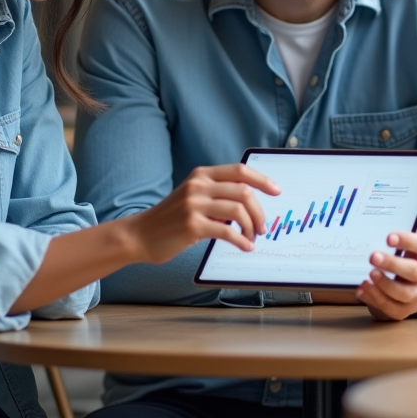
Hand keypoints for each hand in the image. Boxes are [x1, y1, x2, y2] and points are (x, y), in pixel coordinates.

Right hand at [126, 164, 280, 263]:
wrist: (140, 235)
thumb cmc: (171, 219)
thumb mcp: (193, 197)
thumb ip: (217, 195)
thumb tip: (250, 203)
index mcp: (201, 175)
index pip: (239, 170)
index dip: (262, 180)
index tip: (277, 191)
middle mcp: (198, 186)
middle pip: (243, 191)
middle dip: (259, 211)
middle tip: (263, 227)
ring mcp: (194, 205)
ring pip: (238, 210)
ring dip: (252, 227)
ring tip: (252, 238)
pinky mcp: (192, 226)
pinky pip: (227, 231)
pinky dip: (242, 241)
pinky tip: (245, 247)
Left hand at [356, 205, 416, 321]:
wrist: (410, 281)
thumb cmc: (410, 252)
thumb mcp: (416, 236)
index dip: (408, 241)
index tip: (389, 237)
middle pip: (414, 271)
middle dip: (393, 264)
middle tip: (373, 256)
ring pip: (404, 294)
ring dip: (385, 285)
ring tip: (369, 274)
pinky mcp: (405, 310)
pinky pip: (392, 308)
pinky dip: (376, 299)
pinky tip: (363, 288)